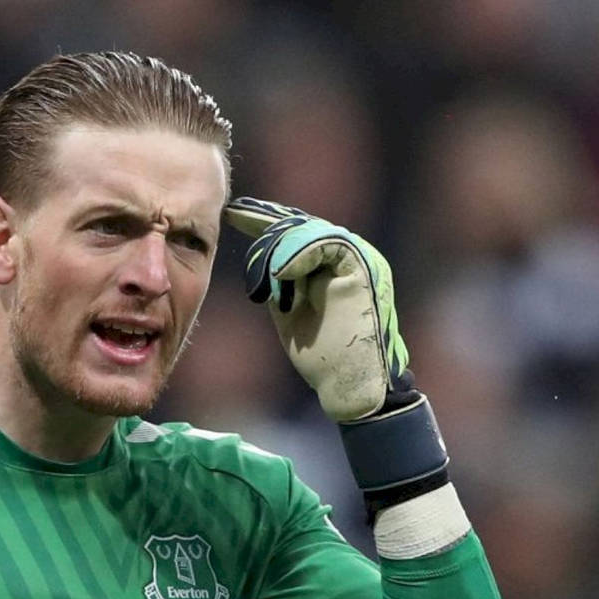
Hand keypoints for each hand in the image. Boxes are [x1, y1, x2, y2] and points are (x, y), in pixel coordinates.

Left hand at [225, 197, 448, 517]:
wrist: (351, 384)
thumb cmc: (324, 358)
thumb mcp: (293, 313)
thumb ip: (283, 284)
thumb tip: (264, 265)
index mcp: (332, 266)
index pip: (296, 233)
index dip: (265, 222)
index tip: (235, 215)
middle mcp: (346, 258)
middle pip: (302, 226)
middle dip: (266, 218)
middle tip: (237, 213)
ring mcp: (357, 260)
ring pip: (312, 231)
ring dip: (280, 245)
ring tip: (263, 272)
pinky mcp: (363, 269)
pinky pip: (330, 244)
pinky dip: (301, 253)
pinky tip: (281, 270)